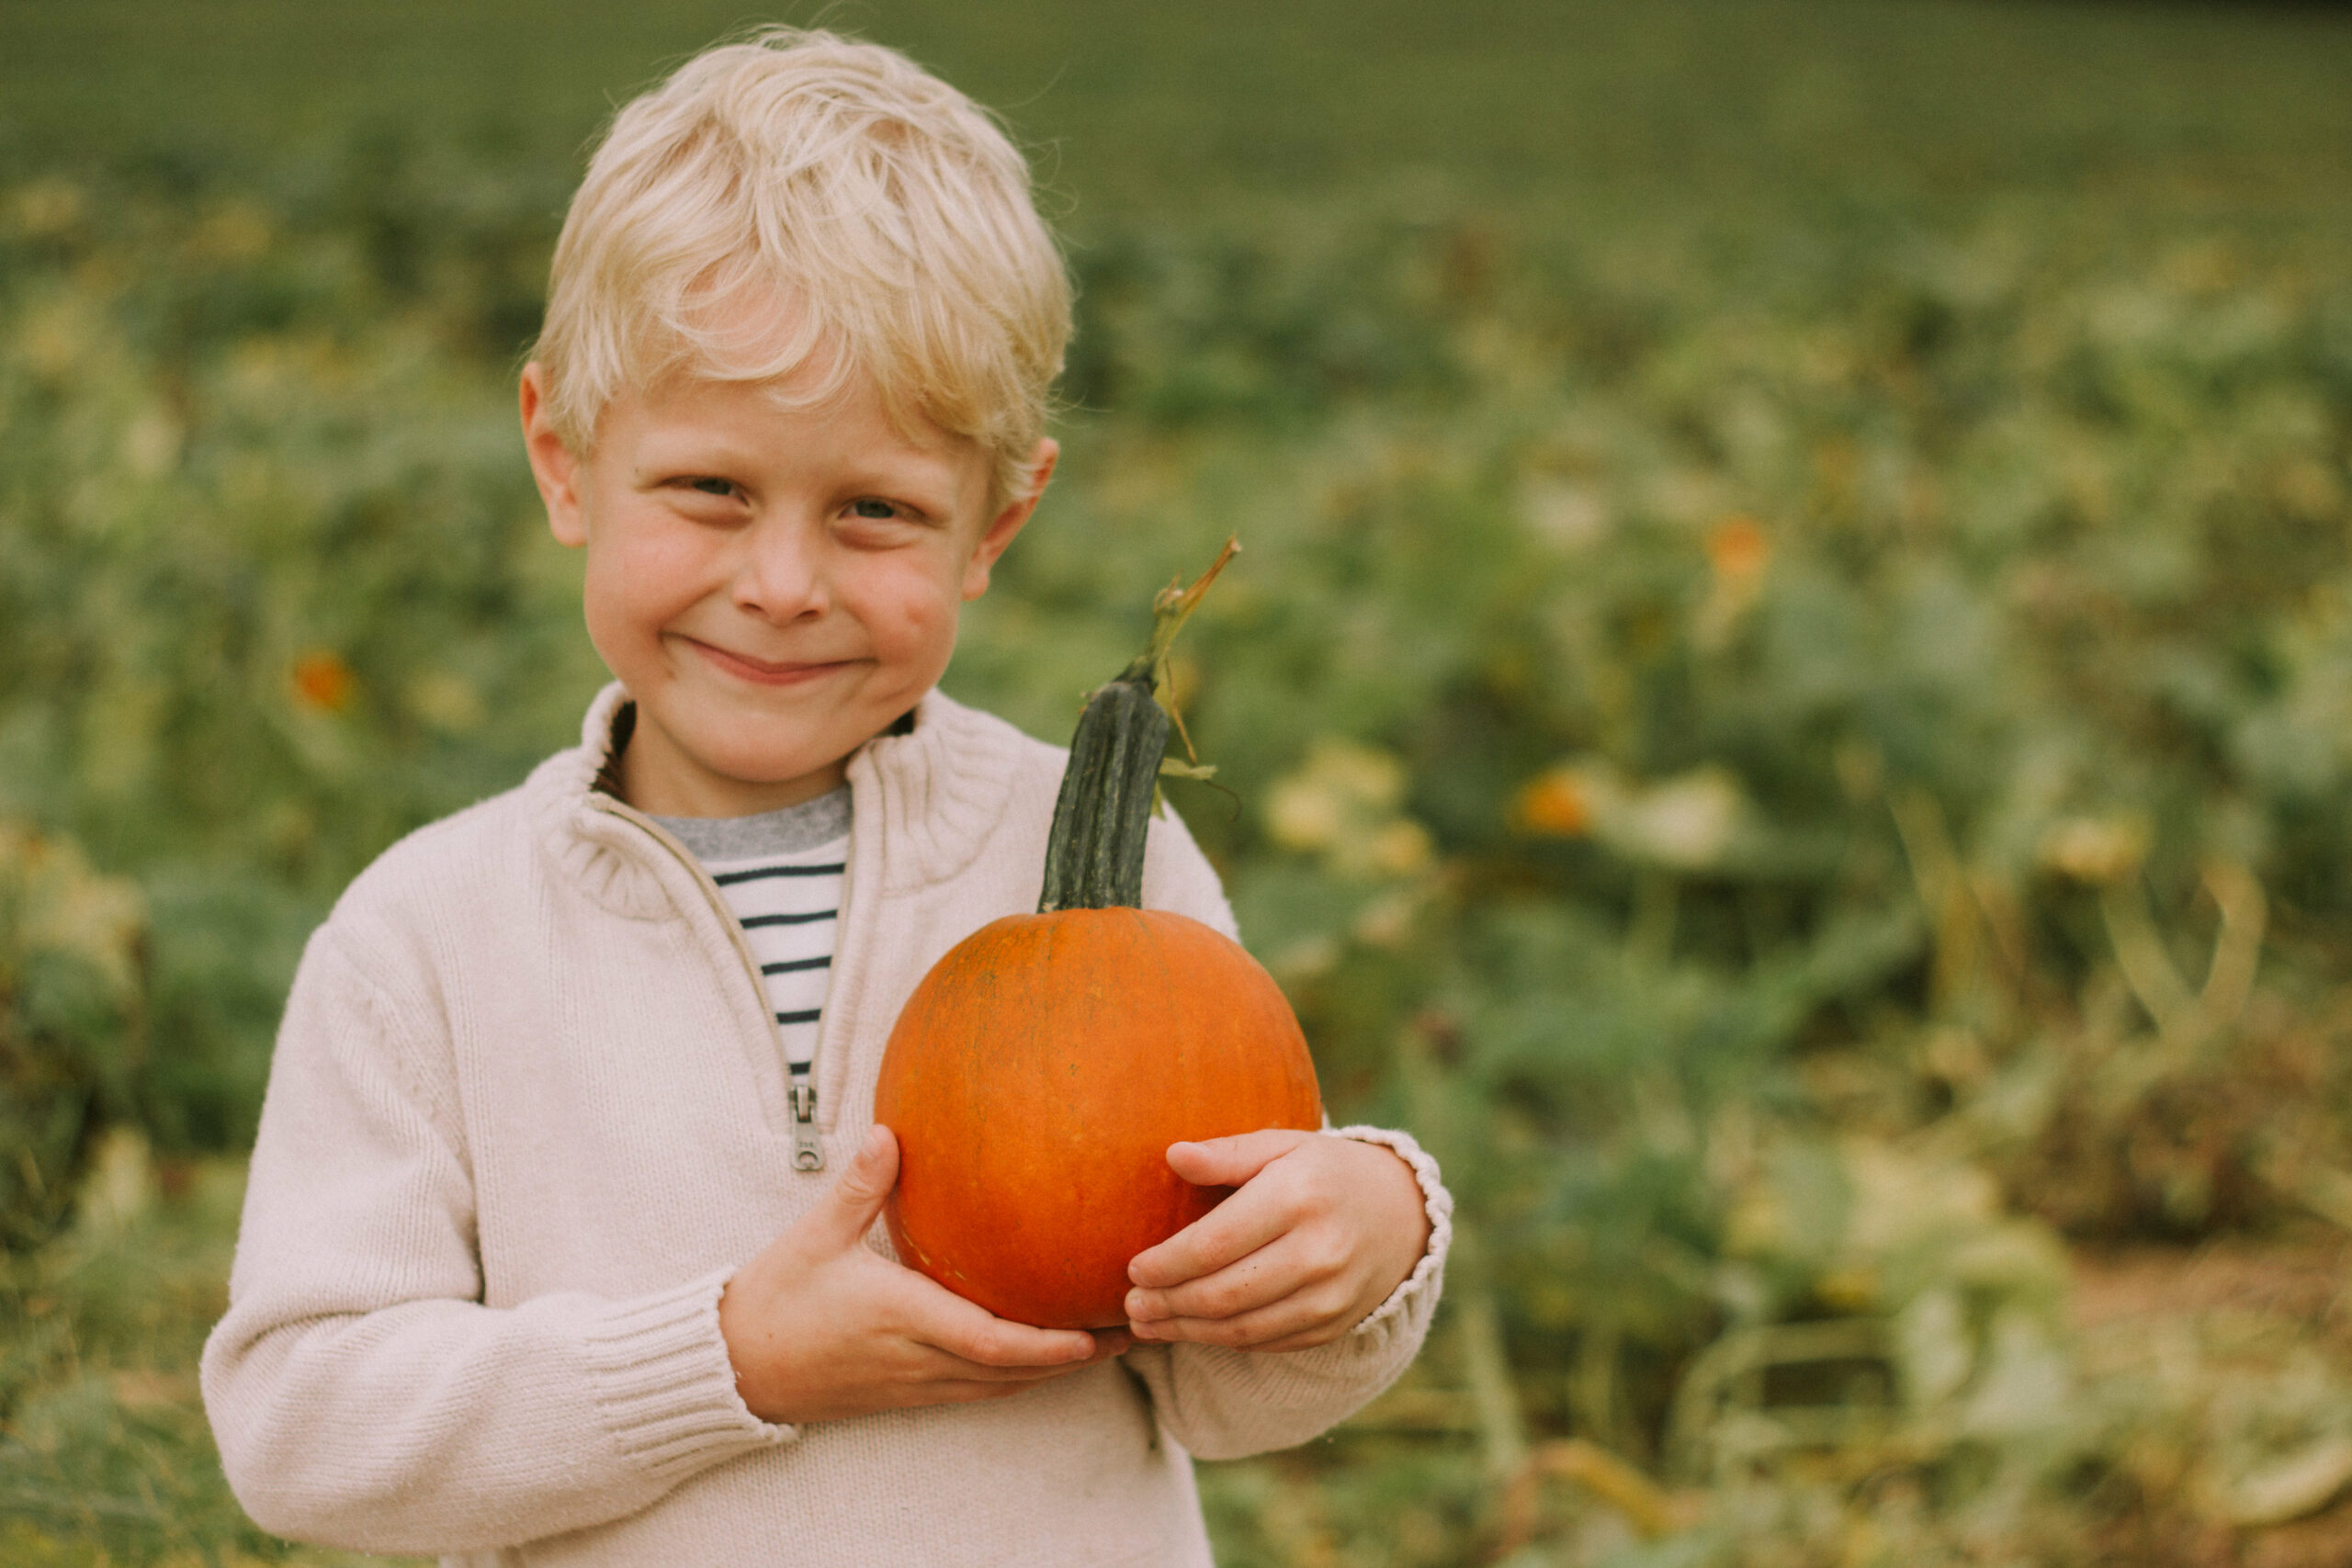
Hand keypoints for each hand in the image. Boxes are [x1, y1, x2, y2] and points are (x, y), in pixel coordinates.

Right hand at [719, 1125, 1128, 1422]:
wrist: (733, 1367)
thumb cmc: (775, 1298)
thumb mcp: (814, 1236)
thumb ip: (859, 1185)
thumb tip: (892, 1130)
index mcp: (902, 1318)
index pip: (992, 1344)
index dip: (1050, 1343)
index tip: (1098, 1329)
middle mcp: (918, 1359)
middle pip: (1016, 1373)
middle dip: (1078, 1356)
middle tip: (1137, 1326)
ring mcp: (915, 1383)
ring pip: (1003, 1387)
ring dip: (1057, 1368)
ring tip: (1112, 1339)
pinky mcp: (908, 1392)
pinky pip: (979, 1390)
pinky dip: (1021, 1375)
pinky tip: (1049, 1353)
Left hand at [1122, 1130, 1429, 1352]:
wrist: (1398, 1214)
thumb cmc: (1323, 1172)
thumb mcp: (1282, 1145)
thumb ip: (1228, 1152)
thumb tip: (1174, 1155)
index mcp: (1299, 1197)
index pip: (1216, 1242)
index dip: (1167, 1263)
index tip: (1133, 1268)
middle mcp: (1319, 1251)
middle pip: (1223, 1293)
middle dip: (1168, 1304)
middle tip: (1130, 1304)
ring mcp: (1329, 1296)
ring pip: (1240, 1328)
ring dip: (1185, 1330)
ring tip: (1147, 1323)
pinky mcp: (1331, 1325)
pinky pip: (1264, 1342)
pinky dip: (1220, 1340)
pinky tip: (1190, 1329)